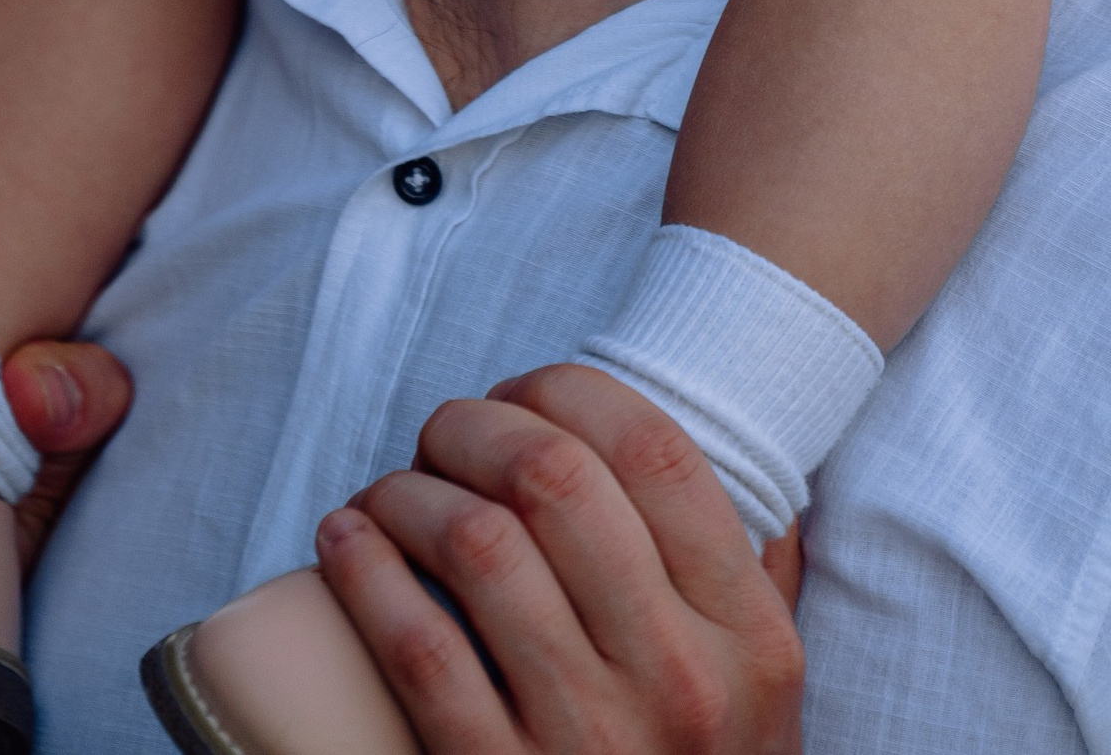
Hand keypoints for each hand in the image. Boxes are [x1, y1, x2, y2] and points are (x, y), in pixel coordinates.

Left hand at [316, 367, 802, 752]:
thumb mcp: (764, 693)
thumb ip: (761, 583)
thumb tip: (749, 477)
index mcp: (749, 638)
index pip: (655, 449)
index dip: (566, 390)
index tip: (521, 395)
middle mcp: (679, 680)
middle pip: (553, 477)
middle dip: (472, 426)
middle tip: (441, 439)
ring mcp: (589, 737)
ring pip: (477, 545)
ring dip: (407, 491)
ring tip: (389, 494)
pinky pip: (418, 649)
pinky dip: (365, 571)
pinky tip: (346, 540)